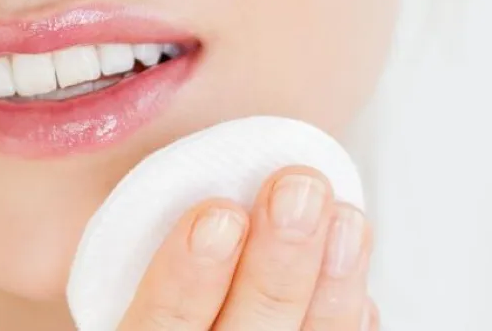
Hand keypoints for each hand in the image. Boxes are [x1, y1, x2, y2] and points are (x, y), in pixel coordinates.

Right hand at [117, 166, 375, 329]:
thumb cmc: (163, 310)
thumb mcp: (132, 279)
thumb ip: (153, 239)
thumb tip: (210, 176)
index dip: (184, 280)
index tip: (218, 214)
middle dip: (277, 265)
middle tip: (297, 189)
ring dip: (329, 289)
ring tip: (345, 218)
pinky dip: (346, 328)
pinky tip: (359, 288)